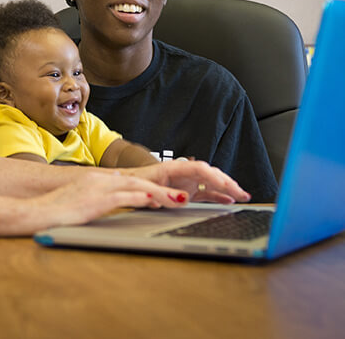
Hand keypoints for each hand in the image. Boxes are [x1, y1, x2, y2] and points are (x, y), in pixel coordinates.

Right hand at [32, 171, 197, 228]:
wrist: (36, 213)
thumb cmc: (56, 211)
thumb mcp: (81, 200)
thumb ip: (99, 196)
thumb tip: (117, 196)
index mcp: (97, 180)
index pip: (130, 180)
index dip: (152, 187)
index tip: (169, 194)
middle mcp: (100, 180)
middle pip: (139, 181)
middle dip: (163, 188)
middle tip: (184, 195)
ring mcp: (98, 188)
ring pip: (137, 187)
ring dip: (161, 194)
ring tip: (181, 200)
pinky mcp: (96, 200)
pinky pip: (124, 197)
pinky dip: (143, 198)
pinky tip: (156, 202)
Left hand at [123, 160, 250, 204]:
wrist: (126, 184)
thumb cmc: (134, 183)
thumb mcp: (147, 189)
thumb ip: (164, 194)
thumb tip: (183, 199)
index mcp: (173, 168)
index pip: (199, 169)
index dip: (214, 177)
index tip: (226, 186)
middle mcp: (183, 173)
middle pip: (209, 174)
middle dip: (227, 182)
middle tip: (241, 193)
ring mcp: (186, 182)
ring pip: (210, 183)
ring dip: (226, 188)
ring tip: (242, 196)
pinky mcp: (186, 191)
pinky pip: (205, 193)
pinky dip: (218, 196)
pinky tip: (229, 201)